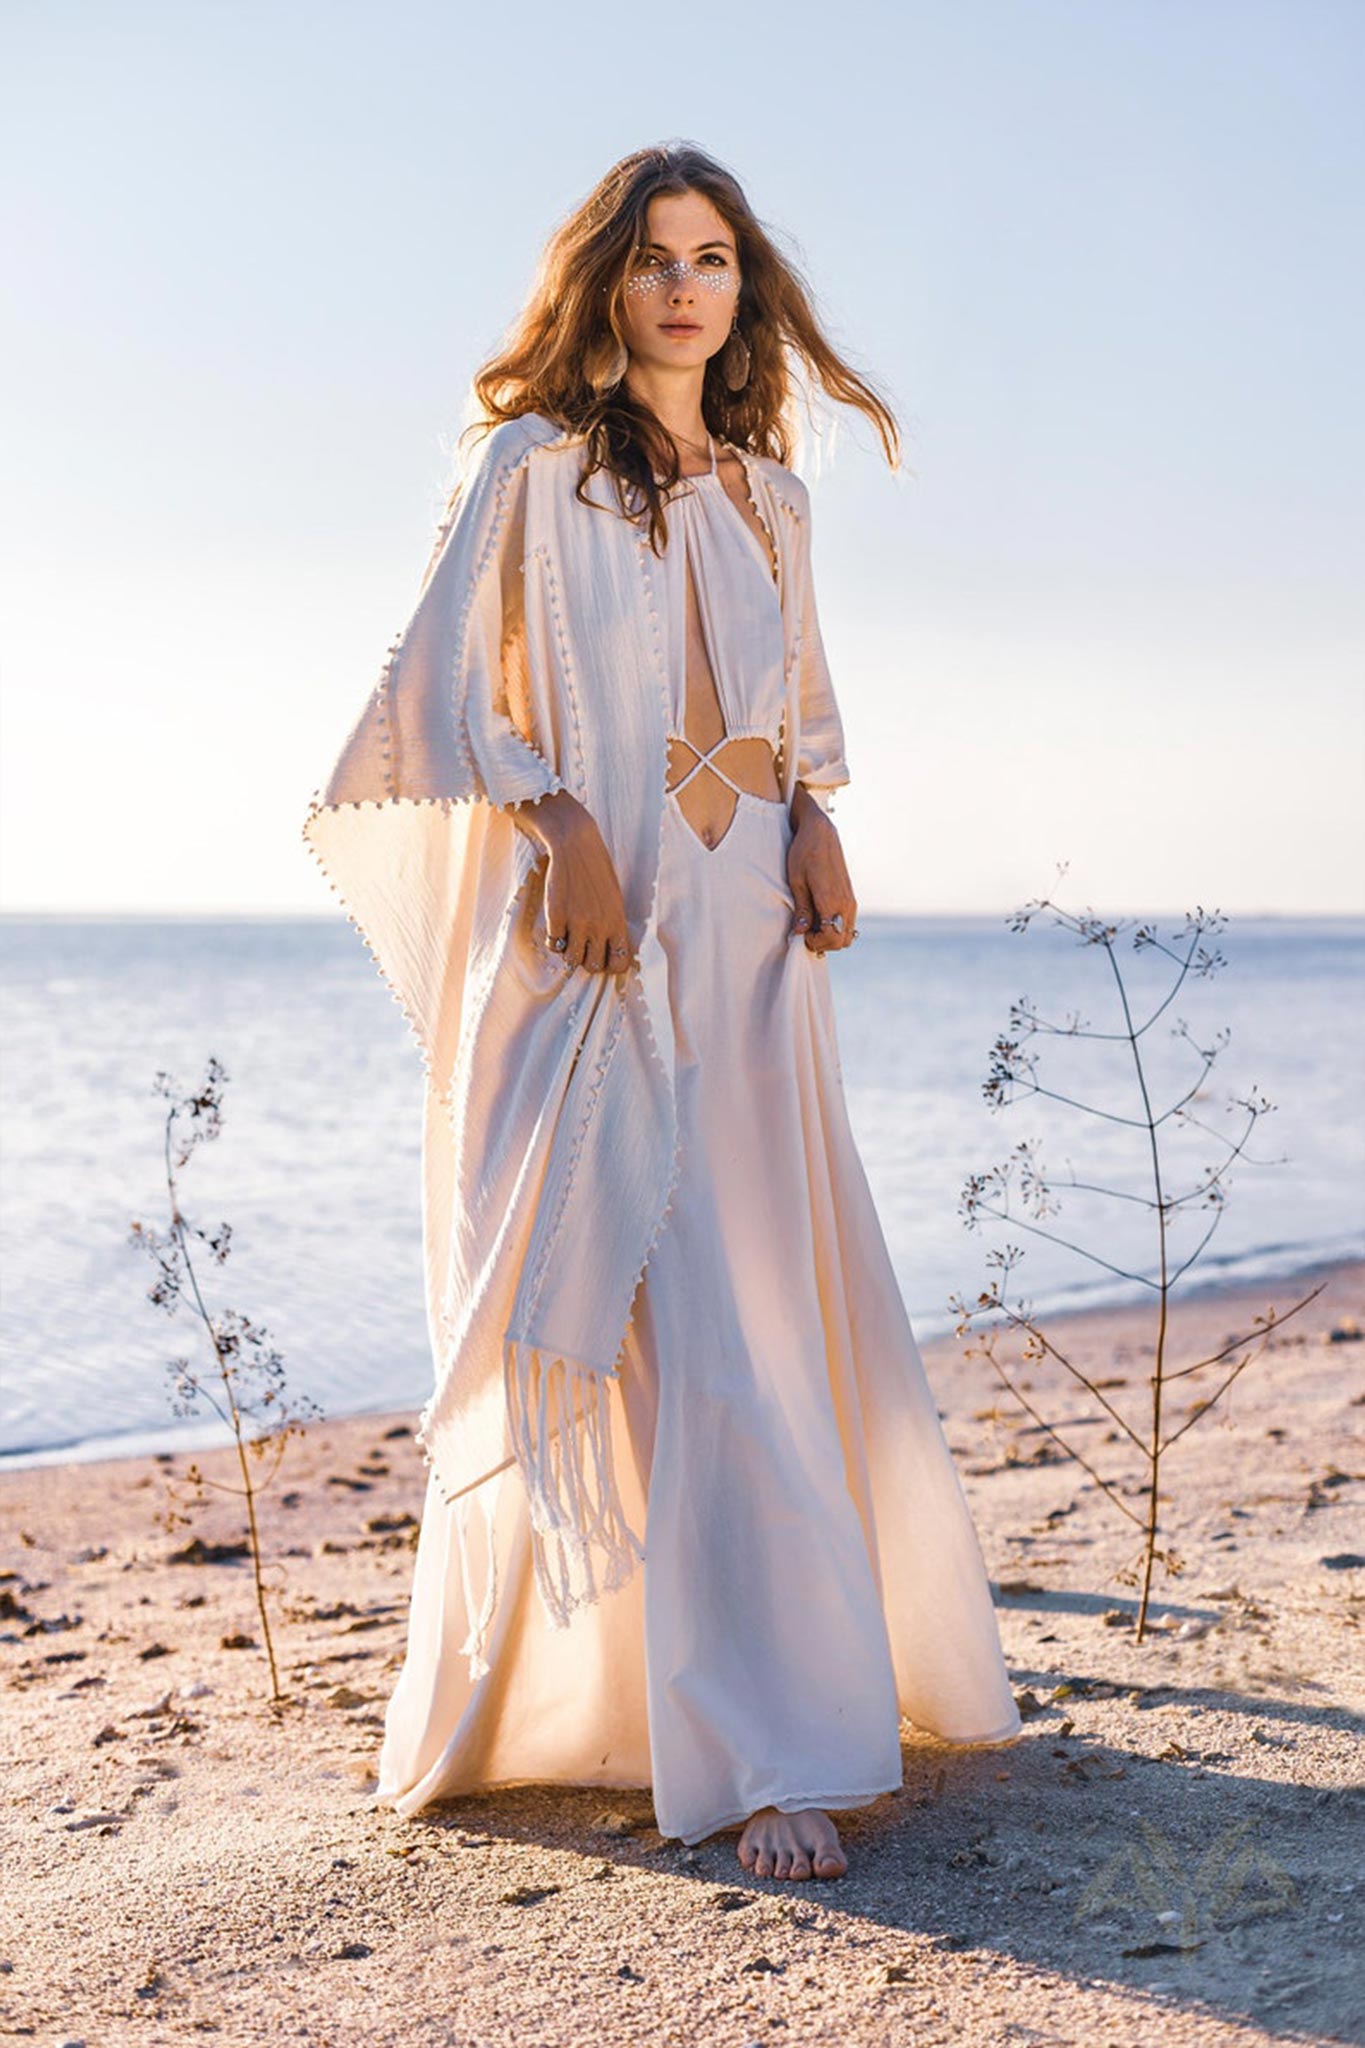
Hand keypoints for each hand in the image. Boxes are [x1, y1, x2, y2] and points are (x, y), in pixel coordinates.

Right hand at [516, 791, 634, 975]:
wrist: (576, 845)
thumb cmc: (597, 871)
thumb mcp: (614, 899)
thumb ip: (613, 924)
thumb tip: (611, 950)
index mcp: (618, 922)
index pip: (619, 964)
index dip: (610, 965)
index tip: (603, 956)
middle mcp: (599, 926)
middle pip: (592, 966)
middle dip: (587, 960)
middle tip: (583, 947)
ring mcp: (577, 923)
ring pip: (572, 959)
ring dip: (569, 952)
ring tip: (569, 937)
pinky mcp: (556, 917)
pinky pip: (554, 944)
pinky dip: (554, 940)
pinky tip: (557, 927)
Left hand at [787, 793, 856, 952]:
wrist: (820, 832)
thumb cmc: (804, 854)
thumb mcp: (797, 882)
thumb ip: (802, 909)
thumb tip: (801, 932)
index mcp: (832, 900)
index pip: (832, 938)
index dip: (816, 943)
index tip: (801, 935)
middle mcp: (846, 903)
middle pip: (842, 941)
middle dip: (824, 943)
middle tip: (805, 933)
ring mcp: (851, 900)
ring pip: (848, 934)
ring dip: (831, 936)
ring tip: (812, 926)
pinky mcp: (850, 896)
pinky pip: (848, 923)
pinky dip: (836, 927)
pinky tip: (819, 917)